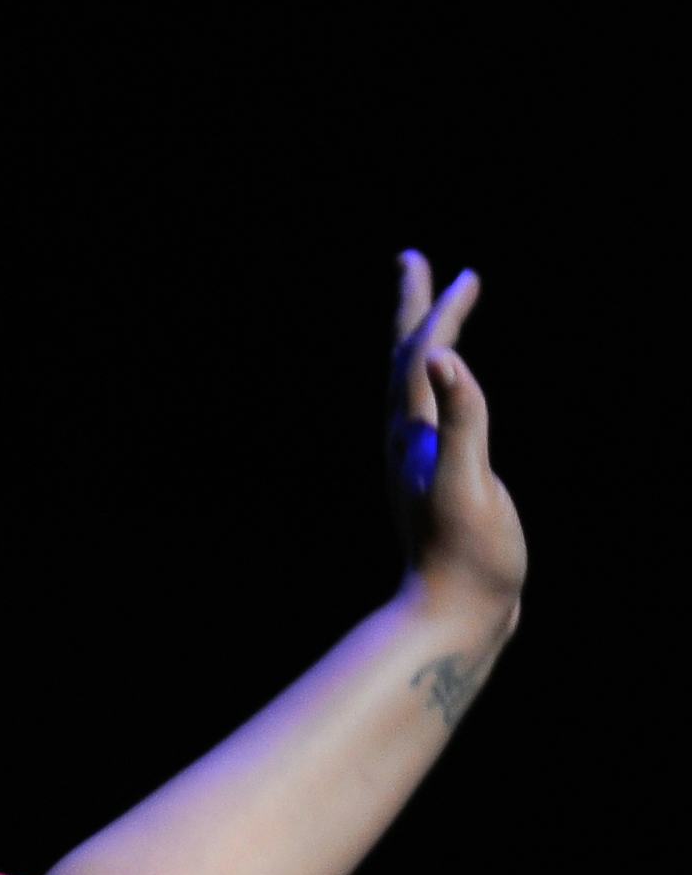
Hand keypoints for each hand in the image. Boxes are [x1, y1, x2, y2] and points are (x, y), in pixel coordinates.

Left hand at [387, 251, 525, 622]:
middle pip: (404, 361)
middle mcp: (407, 443)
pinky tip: (449, 395)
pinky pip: (432, 415)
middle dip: (413, 309)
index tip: (467, 276)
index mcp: (414, 437)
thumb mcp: (470, 483)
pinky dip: (439, 387)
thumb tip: (446, 358)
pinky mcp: (436, 482)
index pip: (424, 357)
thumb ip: (463, 420)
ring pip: (413, 387)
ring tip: (433, 314)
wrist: (455, 614)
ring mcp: (419, 463)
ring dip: (422, 343)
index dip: (444, 314)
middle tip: (412, 260)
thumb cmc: (468, 555)